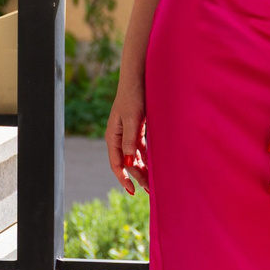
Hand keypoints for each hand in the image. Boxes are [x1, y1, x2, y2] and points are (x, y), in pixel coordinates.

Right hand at [105, 76, 148, 193]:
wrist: (138, 79)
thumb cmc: (133, 96)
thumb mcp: (132, 117)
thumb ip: (131, 138)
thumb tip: (130, 159)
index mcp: (113, 136)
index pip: (117, 163)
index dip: (124, 178)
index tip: (132, 191)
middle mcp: (119, 138)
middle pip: (128, 163)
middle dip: (137, 177)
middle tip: (150, 190)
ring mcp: (128, 134)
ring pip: (135, 157)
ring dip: (143, 169)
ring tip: (154, 183)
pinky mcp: (138, 130)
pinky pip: (142, 149)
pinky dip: (148, 158)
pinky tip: (156, 166)